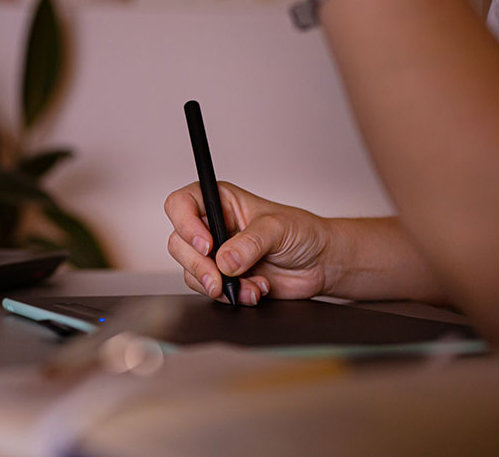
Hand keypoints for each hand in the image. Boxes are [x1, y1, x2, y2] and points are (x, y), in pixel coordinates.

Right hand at [164, 181, 337, 304]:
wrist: (319, 264)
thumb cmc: (302, 233)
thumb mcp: (278, 228)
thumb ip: (250, 242)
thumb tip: (225, 260)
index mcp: (221, 201)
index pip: (182, 204)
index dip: (185, 224)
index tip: (207, 245)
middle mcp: (212, 226)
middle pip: (179, 242)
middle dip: (199, 265)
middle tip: (219, 278)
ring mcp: (215, 254)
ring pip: (190, 270)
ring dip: (218, 284)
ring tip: (251, 285)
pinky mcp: (221, 278)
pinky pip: (208, 290)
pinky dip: (230, 295)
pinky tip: (254, 290)